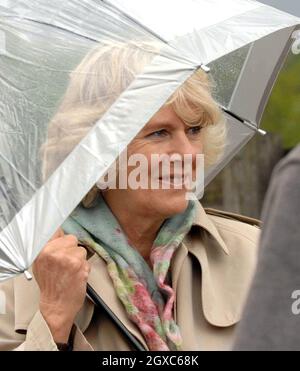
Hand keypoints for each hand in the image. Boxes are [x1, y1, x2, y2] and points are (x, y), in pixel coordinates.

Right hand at [33, 228, 89, 342]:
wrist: (57, 306)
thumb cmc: (49, 286)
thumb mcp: (40, 264)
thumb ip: (48, 247)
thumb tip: (59, 232)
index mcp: (43, 251)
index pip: (57, 231)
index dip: (62, 236)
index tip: (64, 239)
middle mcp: (55, 253)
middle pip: (71, 238)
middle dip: (71, 249)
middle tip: (66, 263)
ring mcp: (69, 259)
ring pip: (81, 250)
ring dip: (79, 259)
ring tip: (70, 271)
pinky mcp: (80, 266)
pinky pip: (87, 260)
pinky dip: (84, 267)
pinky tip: (76, 276)